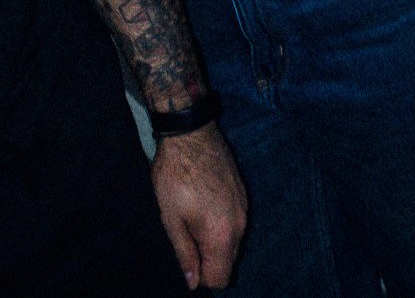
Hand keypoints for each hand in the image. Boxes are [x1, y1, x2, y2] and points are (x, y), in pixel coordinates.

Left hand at [151, 122, 246, 289]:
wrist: (190, 132)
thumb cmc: (175, 174)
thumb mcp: (170, 216)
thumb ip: (184, 252)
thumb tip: (193, 282)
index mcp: (222, 235)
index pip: (220, 278)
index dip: (201, 274)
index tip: (186, 255)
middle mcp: (240, 225)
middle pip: (227, 260)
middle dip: (207, 255)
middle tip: (184, 230)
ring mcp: (244, 207)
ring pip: (232, 239)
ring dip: (214, 236)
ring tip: (191, 212)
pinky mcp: (242, 191)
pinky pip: (234, 219)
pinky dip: (220, 219)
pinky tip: (202, 200)